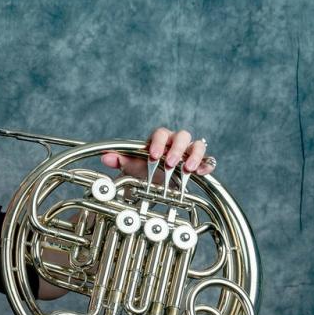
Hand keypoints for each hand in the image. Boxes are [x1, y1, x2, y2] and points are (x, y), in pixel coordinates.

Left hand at [100, 127, 216, 180]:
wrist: (155, 181)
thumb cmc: (144, 168)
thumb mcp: (131, 165)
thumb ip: (119, 160)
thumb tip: (106, 157)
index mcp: (159, 139)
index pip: (161, 133)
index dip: (158, 143)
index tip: (153, 156)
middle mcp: (176, 142)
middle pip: (182, 136)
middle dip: (176, 149)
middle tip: (169, 163)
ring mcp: (189, 152)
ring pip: (197, 145)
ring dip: (193, 156)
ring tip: (187, 169)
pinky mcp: (199, 163)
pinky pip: (208, 160)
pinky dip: (206, 164)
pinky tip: (201, 172)